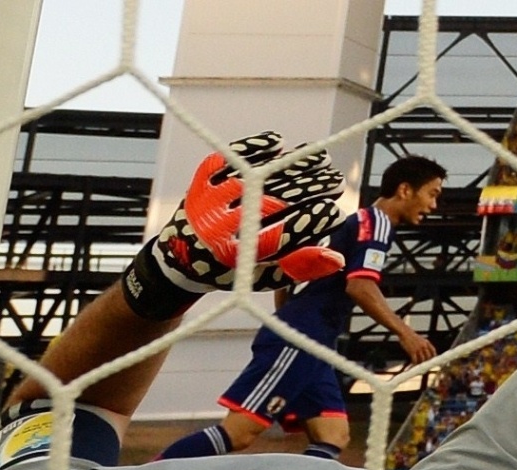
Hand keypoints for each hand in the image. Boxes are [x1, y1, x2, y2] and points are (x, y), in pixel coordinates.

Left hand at [122, 132, 344, 319]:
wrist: (180, 257)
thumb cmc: (230, 270)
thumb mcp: (264, 278)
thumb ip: (299, 268)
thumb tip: (335, 257)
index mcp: (240, 255)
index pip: (284, 234)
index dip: (313, 221)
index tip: (334, 212)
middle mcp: (224, 225)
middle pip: (276, 199)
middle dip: (312, 188)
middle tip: (335, 183)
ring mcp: (212, 199)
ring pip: (259, 175)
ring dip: (294, 164)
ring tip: (320, 160)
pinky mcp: (204, 180)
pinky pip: (232, 157)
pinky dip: (255, 148)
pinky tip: (279, 143)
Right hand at [398, 327, 436, 364]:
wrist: (404, 332)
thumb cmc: (411, 336)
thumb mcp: (420, 339)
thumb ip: (424, 345)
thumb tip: (426, 352)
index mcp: (426, 342)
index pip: (433, 351)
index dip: (434, 357)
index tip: (432, 361)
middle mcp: (424, 346)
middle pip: (428, 357)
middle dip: (427, 362)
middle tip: (424, 366)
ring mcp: (418, 349)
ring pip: (422, 360)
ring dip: (420, 364)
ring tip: (418, 367)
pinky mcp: (412, 351)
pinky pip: (415, 360)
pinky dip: (414, 364)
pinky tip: (412, 366)